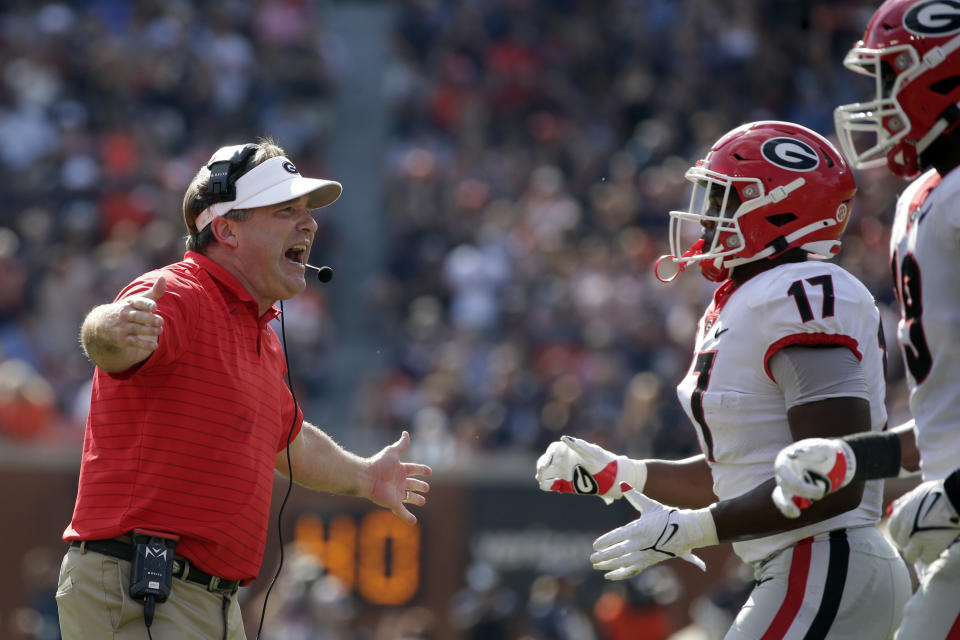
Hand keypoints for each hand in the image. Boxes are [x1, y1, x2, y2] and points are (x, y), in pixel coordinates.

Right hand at [83, 277, 167, 371]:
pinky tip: (155, 346)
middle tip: (160, 321)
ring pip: (138, 329)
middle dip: (150, 319)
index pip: (138, 302)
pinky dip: (144, 345)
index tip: (154, 307)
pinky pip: (134, 342)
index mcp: (130, 303)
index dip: (146, 304)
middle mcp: (125, 315)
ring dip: (150, 331)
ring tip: (160, 331)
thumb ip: (153, 292)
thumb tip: (163, 278)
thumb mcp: (138, 300)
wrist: (101, 325)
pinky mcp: (122, 340)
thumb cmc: (127, 310)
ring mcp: (123, 327)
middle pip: (139, 317)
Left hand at [367, 431, 431, 524]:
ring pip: (409, 497)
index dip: (421, 470)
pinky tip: (413, 521)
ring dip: (416, 500)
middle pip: (412, 484)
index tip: (429, 471)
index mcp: (400, 470)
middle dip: (420, 486)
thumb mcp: (392, 452)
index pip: (413, 469)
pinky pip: (402, 511)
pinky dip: (408, 517)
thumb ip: (401, 444)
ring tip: (422, 501)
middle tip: (426, 488)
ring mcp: (397, 493)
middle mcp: (399, 482)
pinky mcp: (393, 503)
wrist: (367, 478)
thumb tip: (406, 433)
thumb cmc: (379, 464)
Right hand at [535, 436, 645, 504]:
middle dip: (542, 467)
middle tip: (540, 474)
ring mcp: (565, 473)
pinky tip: (551, 487)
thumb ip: (579, 446)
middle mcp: (565, 461)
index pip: (553, 450)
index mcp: (570, 451)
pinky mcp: (567, 485)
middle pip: (547, 462)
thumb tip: (564, 438)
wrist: (615, 478)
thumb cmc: (604, 461)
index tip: (547, 463)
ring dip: (543, 477)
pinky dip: (550, 486)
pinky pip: (554, 485)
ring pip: (548, 473)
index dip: (547, 455)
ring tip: (544, 483)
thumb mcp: (593, 453)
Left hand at [590, 486, 715, 579]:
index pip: (619, 536)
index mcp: (641, 528)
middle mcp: (643, 543)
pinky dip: (621, 573)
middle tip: (592, 558)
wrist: (686, 531)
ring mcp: (646, 554)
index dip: (606, 541)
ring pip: (625, 563)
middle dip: (605, 556)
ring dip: (610, 565)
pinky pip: (633, 569)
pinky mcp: (650, 561)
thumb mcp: (649, 504)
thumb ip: (634, 496)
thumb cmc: (666, 515)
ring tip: (597, 566)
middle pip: (620, 552)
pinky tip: (609, 575)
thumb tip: (622, 484)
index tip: (595, 545)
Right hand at [772, 438, 855, 517]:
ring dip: (785, 505)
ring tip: (795, 513)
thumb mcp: (821, 446)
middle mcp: (782, 472)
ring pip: (779, 496)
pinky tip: (796, 514)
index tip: (816, 486)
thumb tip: (798, 453)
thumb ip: (811, 449)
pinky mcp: (792, 493)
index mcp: (784, 459)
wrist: (829, 460)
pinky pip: (785, 503)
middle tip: (820, 493)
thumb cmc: (823, 451)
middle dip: (802, 491)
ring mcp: (786, 483)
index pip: (784, 472)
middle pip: (786, 484)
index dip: (798, 482)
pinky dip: (788, 510)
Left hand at [888, 477, 959, 563]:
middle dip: (907, 545)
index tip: (905, 536)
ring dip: (917, 554)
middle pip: (901, 544)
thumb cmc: (938, 493)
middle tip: (916, 544)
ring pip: (911, 555)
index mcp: (901, 513)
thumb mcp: (916, 494)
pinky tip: (934, 552)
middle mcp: (907, 527)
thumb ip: (904, 503)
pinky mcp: (934, 546)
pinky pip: (926, 559)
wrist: (955, 498)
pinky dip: (928, 557)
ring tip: (924, 550)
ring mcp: (920, 538)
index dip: (899, 534)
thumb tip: (894, 509)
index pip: (892, 531)